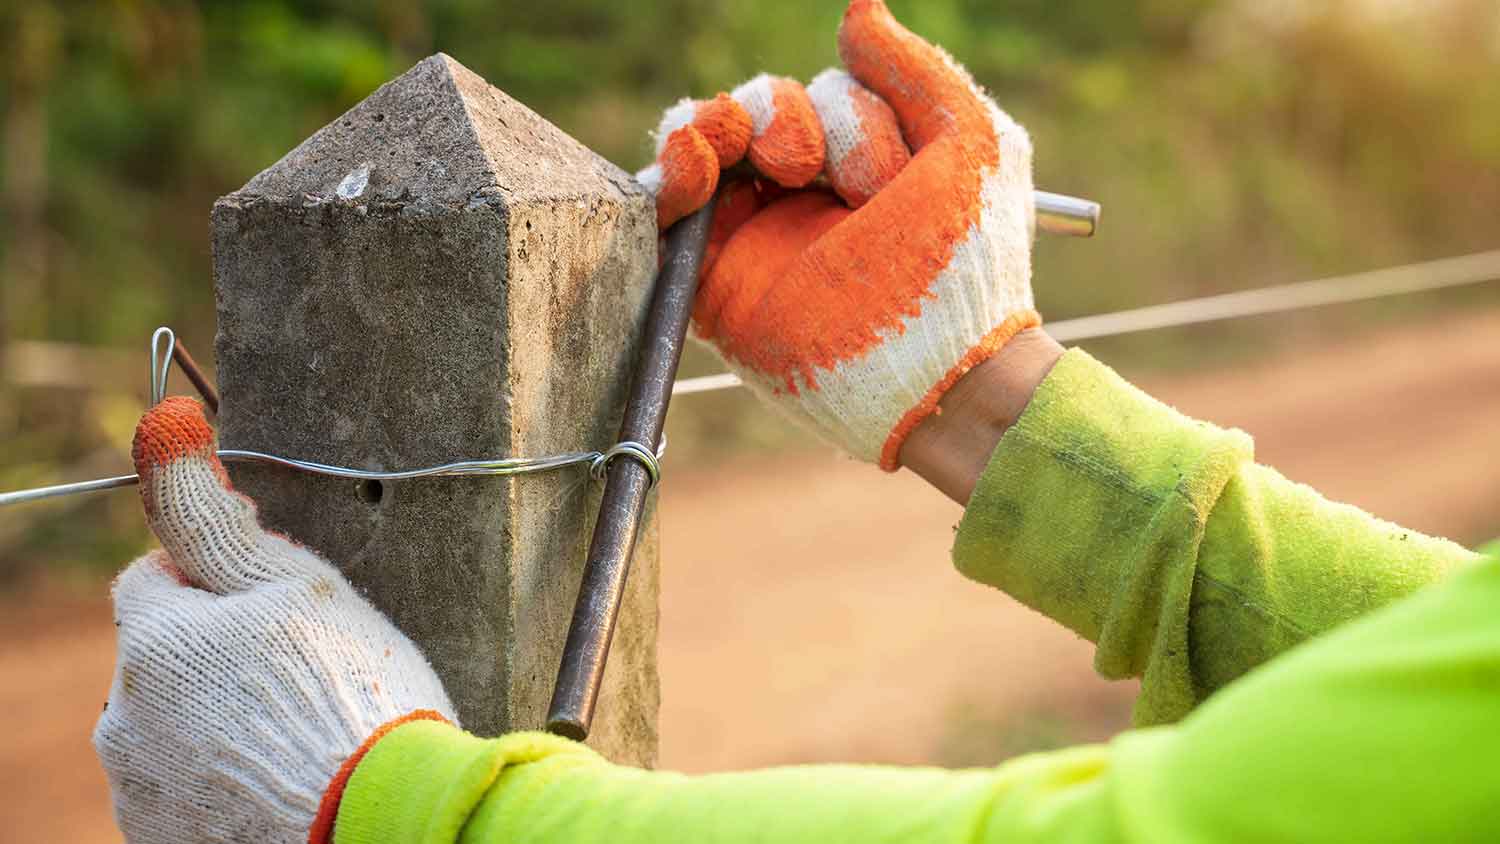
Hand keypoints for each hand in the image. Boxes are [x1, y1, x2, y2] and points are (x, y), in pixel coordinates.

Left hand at [93, 397, 455, 843]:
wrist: (381, 824)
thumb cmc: (355, 699)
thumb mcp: (298, 588)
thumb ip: (216, 518)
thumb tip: (165, 428)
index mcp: (155, 644)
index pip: (153, 578)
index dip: (216, 578)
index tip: (275, 603)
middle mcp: (126, 722)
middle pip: (162, 657)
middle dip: (215, 652)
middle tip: (302, 669)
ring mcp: (143, 793)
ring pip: (172, 725)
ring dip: (217, 716)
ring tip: (300, 730)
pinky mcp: (168, 842)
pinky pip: (187, 786)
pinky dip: (223, 775)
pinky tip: (285, 776)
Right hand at [637, 0, 1037, 469]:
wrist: (938, 367)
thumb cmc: (969, 259)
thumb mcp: (971, 140)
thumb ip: (914, 69)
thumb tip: (856, 12)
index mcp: (866, 165)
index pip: (825, 96)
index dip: (850, 118)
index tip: (886, 184)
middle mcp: (808, 195)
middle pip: (762, 108)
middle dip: (792, 119)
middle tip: (823, 176)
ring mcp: (759, 233)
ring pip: (712, 137)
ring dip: (732, 124)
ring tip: (775, 163)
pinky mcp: (717, 276)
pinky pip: (668, 202)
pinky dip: (671, 162)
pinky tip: (692, 166)